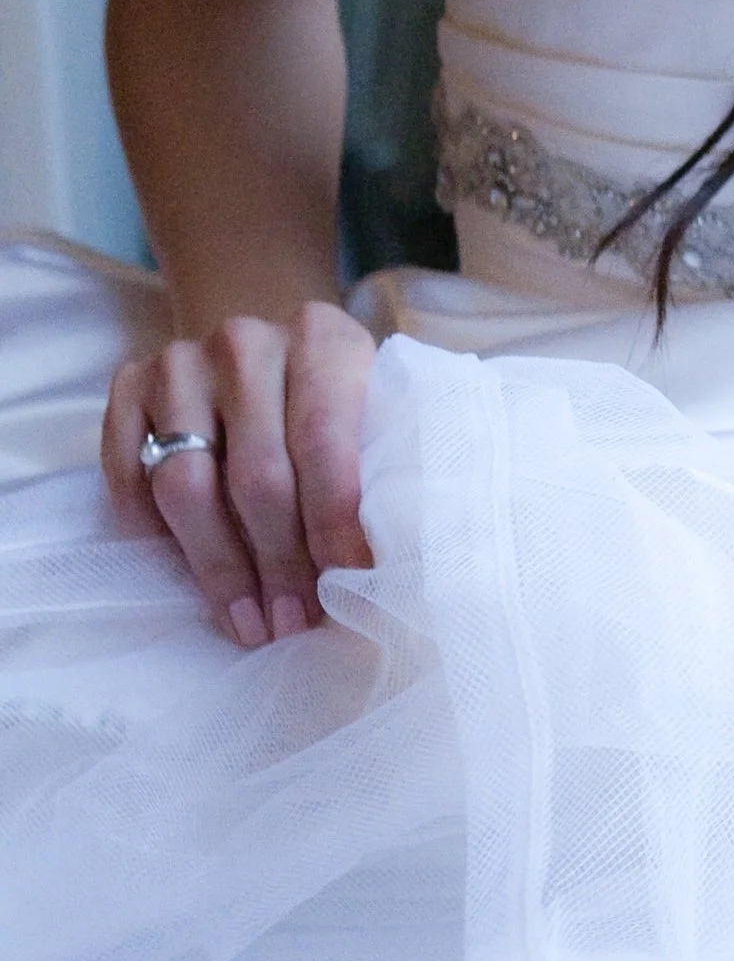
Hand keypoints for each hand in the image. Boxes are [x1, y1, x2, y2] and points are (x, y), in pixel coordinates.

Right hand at [102, 305, 376, 647]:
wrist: (266, 346)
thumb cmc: (334, 397)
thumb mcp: (372, 410)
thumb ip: (379, 469)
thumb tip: (372, 577)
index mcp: (323, 339)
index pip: (324, 443)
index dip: (333, 525)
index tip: (344, 587)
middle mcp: (247, 343)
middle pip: (256, 475)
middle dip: (278, 563)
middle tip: (290, 622)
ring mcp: (180, 362)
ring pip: (186, 485)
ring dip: (218, 567)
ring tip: (247, 620)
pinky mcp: (129, 385)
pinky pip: (127, 477)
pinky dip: (153, 535)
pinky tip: (186, 575)